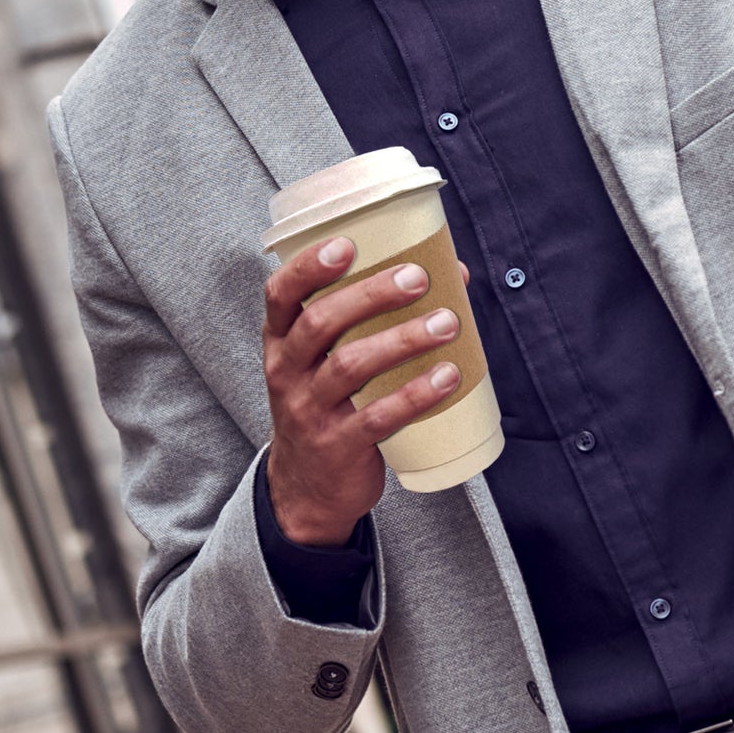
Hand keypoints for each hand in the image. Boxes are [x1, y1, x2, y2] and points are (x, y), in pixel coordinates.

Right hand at [262, 236, 467, 544]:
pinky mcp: (338, 446)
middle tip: (418, 278)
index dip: (308, 266)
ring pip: (350, 366)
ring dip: (402, 340)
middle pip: (320, 323)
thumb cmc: (330, 401)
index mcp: (281, 341)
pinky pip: (377, 417)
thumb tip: (453, 273)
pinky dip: (416, 395)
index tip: (347, 243)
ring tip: (447, 323)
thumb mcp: (329, 358)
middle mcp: (287, 372)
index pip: (280, 294)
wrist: (306, 490)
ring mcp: (309, 411)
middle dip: (370, 295)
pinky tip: (449, 376)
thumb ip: (376, 315)